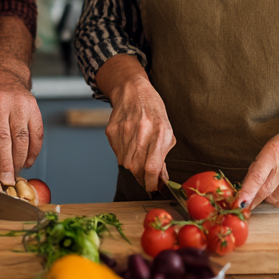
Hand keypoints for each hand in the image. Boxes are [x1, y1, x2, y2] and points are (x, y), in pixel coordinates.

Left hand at [0, 61, 42, 186]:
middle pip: (3, 139)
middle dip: (5, 165)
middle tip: (6, 181)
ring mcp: (18, 102)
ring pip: (22, 138)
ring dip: (19, 160)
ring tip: (15, 173)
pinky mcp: (33, 105)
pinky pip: (36, 132)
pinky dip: (34, 151)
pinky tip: (28, 161)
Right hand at [104, 76, 175, 193]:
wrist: (132, 91)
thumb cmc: (154, 111)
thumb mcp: (167, 131)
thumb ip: (163, 156)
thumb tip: (161, 179)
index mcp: (160, 132)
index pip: (152, 167)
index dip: (152, 183)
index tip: (153, 188)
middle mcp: (141, 132)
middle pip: (136, 168)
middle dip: (142, 177)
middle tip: (146, 176)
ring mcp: (124, 131)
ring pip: (125, 164)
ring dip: (133, 166)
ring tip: (138, 154)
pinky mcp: (111, 131)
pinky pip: (117, 154)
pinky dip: (124, 155)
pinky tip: (129, 144)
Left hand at [236, 107, 278, 208]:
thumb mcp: (268, 149)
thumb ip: (257, 170)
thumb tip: (245, 193)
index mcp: (275, 151)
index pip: (258, 176)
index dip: (248, 192)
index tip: (241, 204)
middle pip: (268, 192)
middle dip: (256, 198)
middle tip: (250, 199)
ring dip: (273, 194)